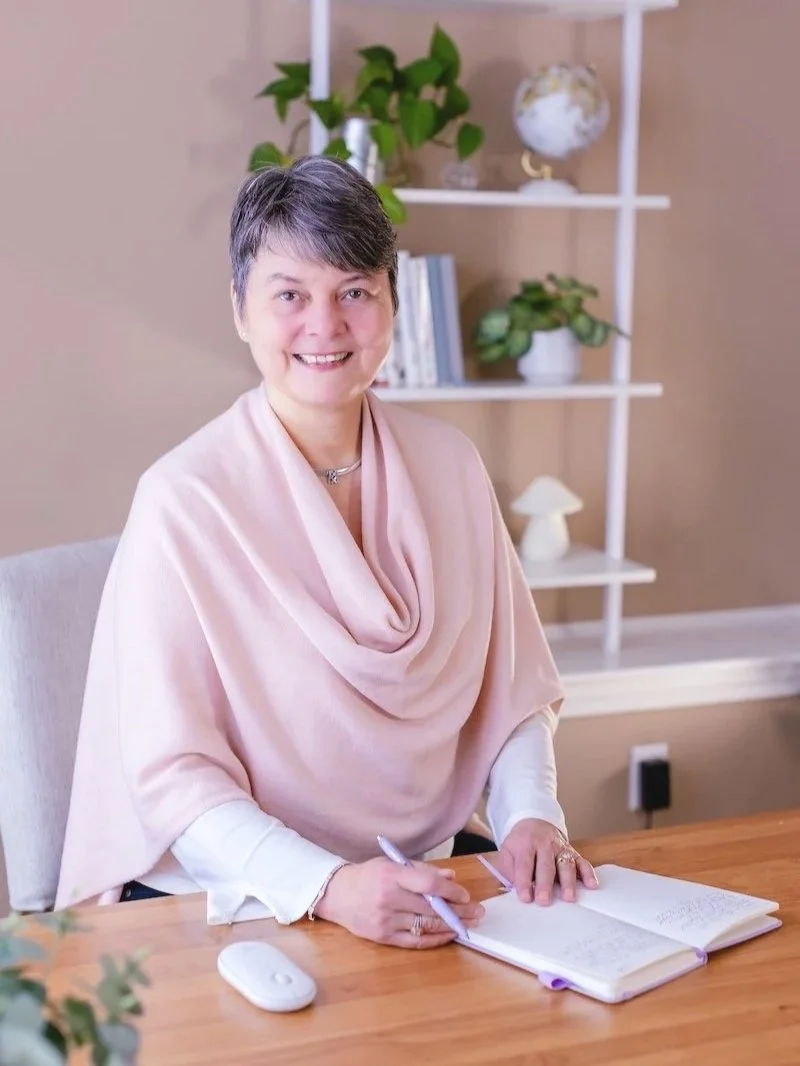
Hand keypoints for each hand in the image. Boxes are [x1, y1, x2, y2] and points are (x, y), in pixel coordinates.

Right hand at [313, 858, 484, 948]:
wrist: (335, 894)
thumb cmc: (367, 876)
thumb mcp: (392, 863)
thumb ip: (421, 870)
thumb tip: (450, 876)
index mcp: (391, 875)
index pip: (428, 884)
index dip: (450, 890)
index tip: (465, 894)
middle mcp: (389, 899)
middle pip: (431, 907)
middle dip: (459, 911)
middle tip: (478, 912)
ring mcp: (386, 920)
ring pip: (426, 925)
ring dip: (451, 926)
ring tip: (469, 925)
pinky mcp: (383, 937)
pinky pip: (415, 941)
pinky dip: (434, 939)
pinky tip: (448, 935)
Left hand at [494, 818, 597, 904]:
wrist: (533, 822)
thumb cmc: (520, 844)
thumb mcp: (507, 851)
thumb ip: (507, 869)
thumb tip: (511, 888)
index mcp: (525, 844)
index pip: (524, 864)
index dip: (524, 881)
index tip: (525, 898)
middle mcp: (544, 845)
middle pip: (545, 865)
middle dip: (545, 884)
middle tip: (544, 901)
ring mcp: (560, 848)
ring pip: (565, 864)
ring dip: (568, 881)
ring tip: (569, 897)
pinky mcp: (573, 852)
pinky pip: (582, 862)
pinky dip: (588, 873)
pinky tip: (591, 885)